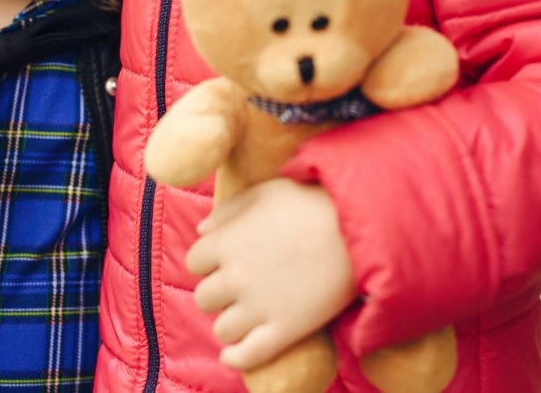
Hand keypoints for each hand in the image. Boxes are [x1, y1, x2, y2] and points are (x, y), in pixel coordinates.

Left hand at [186, 178, 355, 371]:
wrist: (355, 230)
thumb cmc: (309, 202)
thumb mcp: (264, 192)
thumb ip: (228, 210)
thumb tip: (202, 231)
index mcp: (226, 242)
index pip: (194, 261)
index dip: (208, 261)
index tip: (223, 260)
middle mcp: (235, 277)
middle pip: (204, 297)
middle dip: (217, 292)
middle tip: (237, 286)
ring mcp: (259, 307)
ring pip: (222, 328)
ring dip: (229, 322)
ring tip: (243, 314)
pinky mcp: (285, 330)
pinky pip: (248, 355)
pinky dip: (236, 358)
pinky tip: (233, 354)